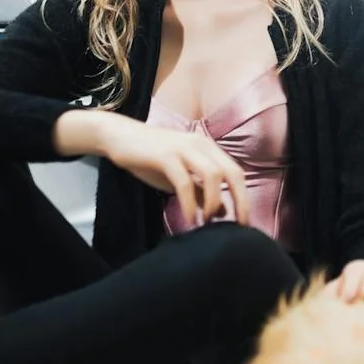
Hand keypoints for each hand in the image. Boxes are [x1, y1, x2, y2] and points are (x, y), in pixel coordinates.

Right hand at [55, 109, 248, 229]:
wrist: (119, 137)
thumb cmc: (151, 158)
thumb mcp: (181, 176)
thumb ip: (200, 191)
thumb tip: (221, 212)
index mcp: (208, 148)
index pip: (236, 173)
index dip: (244, 198)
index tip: (244, 222)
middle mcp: (201, 145)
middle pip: (233, 173)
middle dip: (239, 202)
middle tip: (236, 226)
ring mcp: (183, 148)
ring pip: (213, 175)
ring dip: (213, 202)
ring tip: (206, 222)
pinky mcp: (165, 155)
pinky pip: (184, 181)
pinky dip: (190, 203)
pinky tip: (189, 219)